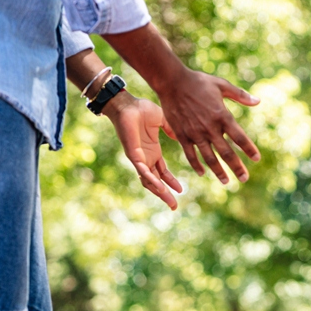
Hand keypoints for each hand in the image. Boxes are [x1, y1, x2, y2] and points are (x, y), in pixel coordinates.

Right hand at [100, 23, 260, 184]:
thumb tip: (258, 102)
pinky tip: (202, 173)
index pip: (240, 137)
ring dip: (218, 171)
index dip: (249, 149)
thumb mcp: (222, 85)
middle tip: (245, 178)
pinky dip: (196, 164)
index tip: (257, 159)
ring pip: (209, 157)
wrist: (172, 82)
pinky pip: (190, 154)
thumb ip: (240, 95)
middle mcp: (210, 127)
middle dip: (237, 167)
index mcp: (222, 115)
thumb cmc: (199, 82)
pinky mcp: (181, 135)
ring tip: (226, 181)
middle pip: (226, 152)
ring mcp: (195, 133)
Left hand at [104, 91, 183, 209]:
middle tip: (174, 206)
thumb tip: (183, 135)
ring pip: (149, 180)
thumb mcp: (163, 121)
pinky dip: (151, 180)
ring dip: (159, 192)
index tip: (181, 190)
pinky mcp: (133, 154)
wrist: (127, 103)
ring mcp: (138, 157)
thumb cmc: (141, 109)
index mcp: (152, 151)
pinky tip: (160, 188)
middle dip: (165, 194)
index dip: (171, 182)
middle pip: (156, 181)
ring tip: (170, 202)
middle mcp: (145, 157)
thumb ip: (172, 130)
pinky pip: (143, 171)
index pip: (162, 172)